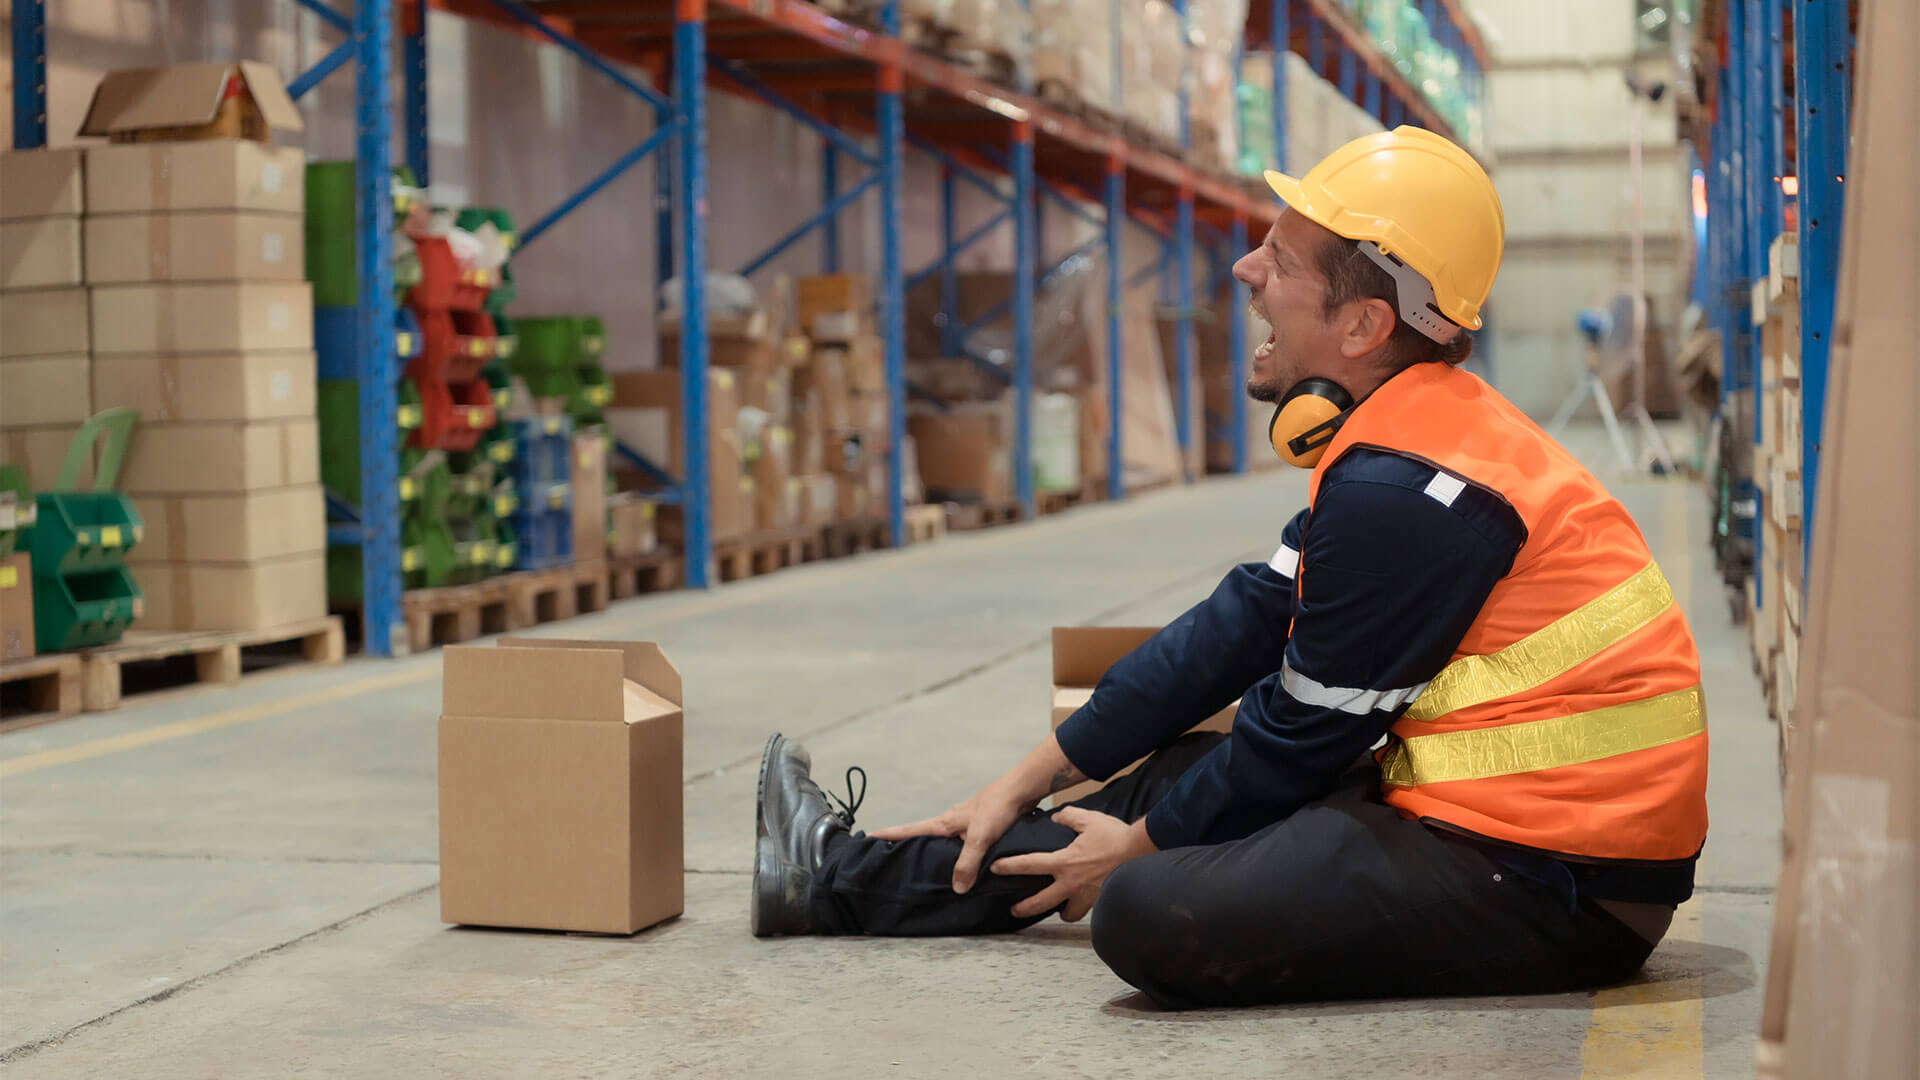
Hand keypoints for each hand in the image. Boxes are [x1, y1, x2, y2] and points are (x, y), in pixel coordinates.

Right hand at [869, 782, 1029, 893]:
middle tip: (888, 859)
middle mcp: (950, 823)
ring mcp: (963, 824)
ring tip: (918, 866)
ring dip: (928, 850)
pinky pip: (956, 843)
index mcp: (944, 823)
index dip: (889, 835)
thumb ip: (967, 862)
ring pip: (939, 840)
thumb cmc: (998, 808)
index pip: (909, 830)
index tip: (868, 838)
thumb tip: (956, 888)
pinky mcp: (977, 827)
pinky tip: (956, 863)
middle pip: (920, 835)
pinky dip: (950, 853)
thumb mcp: (981, 837)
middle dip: (903, 845)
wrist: (1020, 790)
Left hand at [989, 808, 1156, 922]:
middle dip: (1024, 907)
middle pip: (1040, 902)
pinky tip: (1082, 903)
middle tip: (1014, 909)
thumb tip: (1058, 815)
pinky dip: (1082, 908)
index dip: (1009, 867)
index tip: (995, 869)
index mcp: (1064, 862)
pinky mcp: (1101, 901)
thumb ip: (1068, 816)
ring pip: (1066, 913)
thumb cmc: (1114, 836)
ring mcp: (1086, 896)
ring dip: (1060, 911)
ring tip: (1057, 908)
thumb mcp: (1088, 819)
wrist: (1140, 852)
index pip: (1029, 865)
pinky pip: (1087, 909)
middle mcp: (1071, 884)